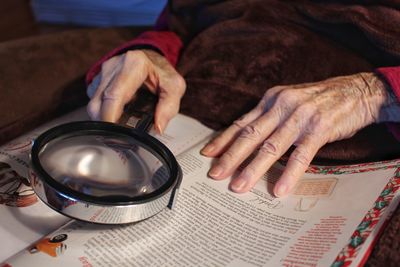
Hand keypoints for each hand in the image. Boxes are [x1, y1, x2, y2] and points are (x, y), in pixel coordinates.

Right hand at [87, 50, 185, 132]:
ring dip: (104, 119)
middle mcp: (114, 66)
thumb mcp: (175, 87)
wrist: (152, 59)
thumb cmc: (162, 72)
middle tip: (119, 137)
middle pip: (98, 102)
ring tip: (120, 127)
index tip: (114, 133)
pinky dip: (103, 112)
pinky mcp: (97, 79)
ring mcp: (103, 72)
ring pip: (93, 103)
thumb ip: (169, 106)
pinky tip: (116, 115)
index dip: (110, 117)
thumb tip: (158, 127)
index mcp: (134, 64)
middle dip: (105, 123)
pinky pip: (94, 100)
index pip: (114, 95)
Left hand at [201, 73, 395, 196]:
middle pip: (250, 135)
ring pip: (271, 146)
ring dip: (253, 169)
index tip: (207, 155)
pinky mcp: (320, 128)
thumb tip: (247, 139)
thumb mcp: (289, 102)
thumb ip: (269, 118)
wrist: (356, 91)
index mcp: (271, 100)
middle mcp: (282, 106)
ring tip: (239, 186)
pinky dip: (289, 174)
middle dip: (230, 157)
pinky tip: (279, 189)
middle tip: (215, 175)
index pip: (241, 123)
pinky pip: (301, 155)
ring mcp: (301, 117)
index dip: (223, 140)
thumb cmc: (319, 100)